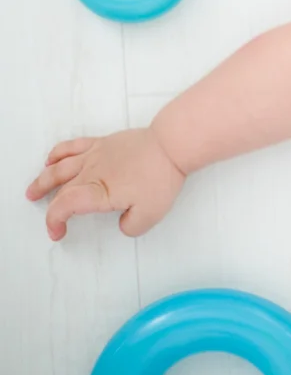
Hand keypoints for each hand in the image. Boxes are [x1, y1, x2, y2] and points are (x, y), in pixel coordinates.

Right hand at [25, 128, 185, 240]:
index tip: (59, 232)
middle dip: (51, 208)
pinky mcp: (104, 142)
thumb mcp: (150, 214)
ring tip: (33, 190)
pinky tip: (51, 159)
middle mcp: (91, 171)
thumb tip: (122, 224)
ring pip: (59, 167)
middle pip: (62, 190)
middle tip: (50, 220)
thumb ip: (131, 227)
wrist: (172, 144)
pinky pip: (73, 146)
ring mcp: (95, 154)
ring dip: (43, 180)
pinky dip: (58, 153)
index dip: (54, 221)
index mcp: (97, 190)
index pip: (64, 206)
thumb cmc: (161, 176)